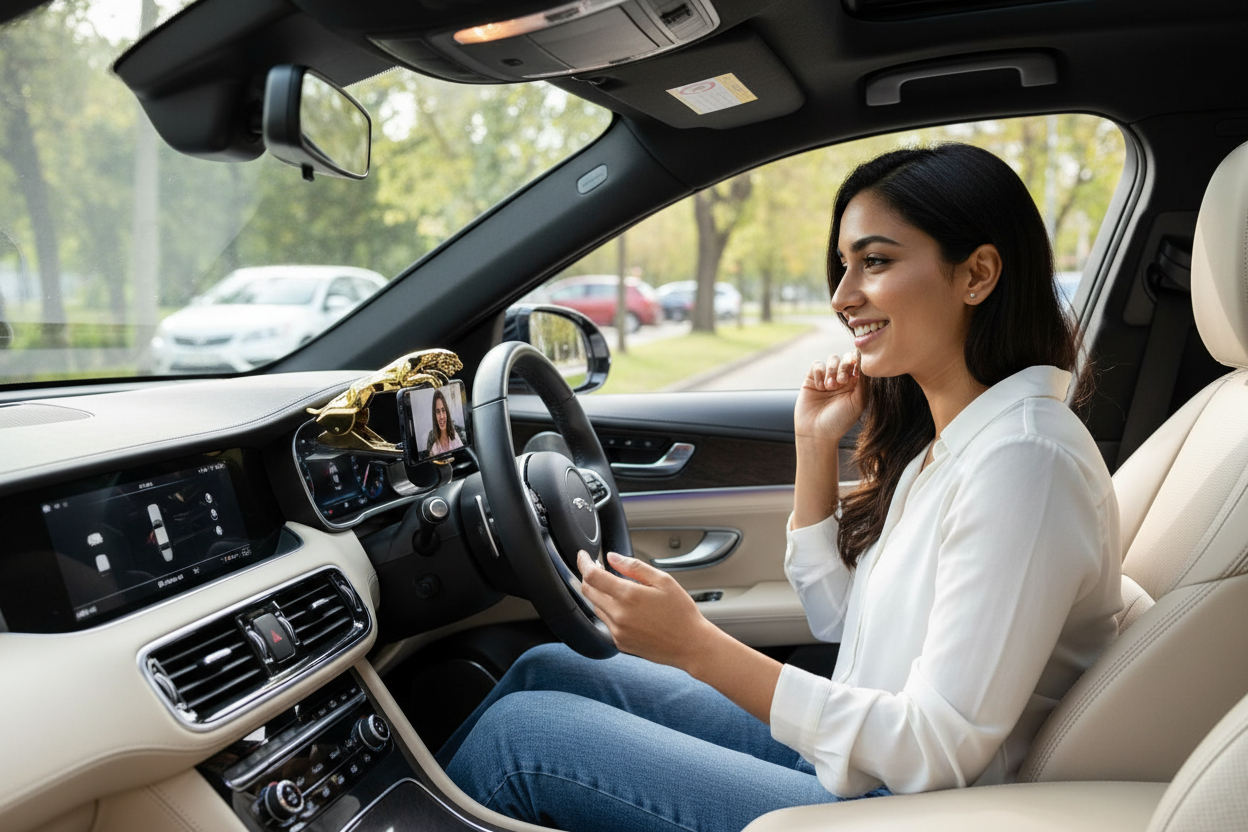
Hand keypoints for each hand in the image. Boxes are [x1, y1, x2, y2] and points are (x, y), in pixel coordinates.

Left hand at [577, 550, 714, 671]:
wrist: (691, 645)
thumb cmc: (681, 613)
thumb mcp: (663, 581)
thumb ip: (634, 567)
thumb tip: (612, 557)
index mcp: (629, 596)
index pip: (592, 576)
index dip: (583, 563)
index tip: (583, 556)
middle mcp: (619, 615)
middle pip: (588, 591)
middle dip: (588, 577)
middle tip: (597, 568)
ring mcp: (618, 631)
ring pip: (595, 607)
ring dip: (598, 594)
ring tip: (615, 587)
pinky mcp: (620, 643)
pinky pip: (605, 622)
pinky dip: (608, 611)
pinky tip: (625, 607)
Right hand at [794, 349, 864, 442]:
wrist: (817, 432)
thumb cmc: (840, 421)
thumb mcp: (858, 402)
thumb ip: (864, 382)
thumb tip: (865, 363)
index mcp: (856, 384)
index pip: (859, 364)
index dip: (858, 362)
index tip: (856, 369)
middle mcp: (842, 379)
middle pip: (846, 358)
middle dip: (844, 366)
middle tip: (842, 381)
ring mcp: (827, 378)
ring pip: (832, 359)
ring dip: (832, 370)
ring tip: (830, 386)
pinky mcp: (812, 379)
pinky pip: (817, 364)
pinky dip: (819, 373)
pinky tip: (820, 387)